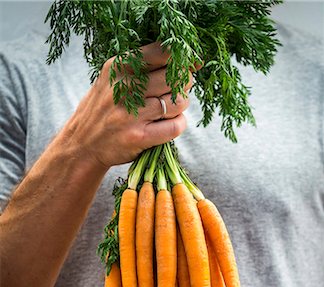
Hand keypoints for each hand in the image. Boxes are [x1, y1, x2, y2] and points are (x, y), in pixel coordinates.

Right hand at [62, 42, 192, 168]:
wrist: (82, 146)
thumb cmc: (103, 110)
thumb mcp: (111, 80)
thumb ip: (140, 67)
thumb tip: (185, 60)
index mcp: (118, 68)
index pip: (161, 52)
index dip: (182, 57)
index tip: (189, 63)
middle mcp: (124, 88)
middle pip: (174, 78)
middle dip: (184, 83)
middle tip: (179, 90)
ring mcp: (131, 114)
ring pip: (177, 102)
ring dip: (181, 106)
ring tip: (170, 108)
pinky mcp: (139, 137)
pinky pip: (175, 126)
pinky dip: (179, 124)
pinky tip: (170, 124)